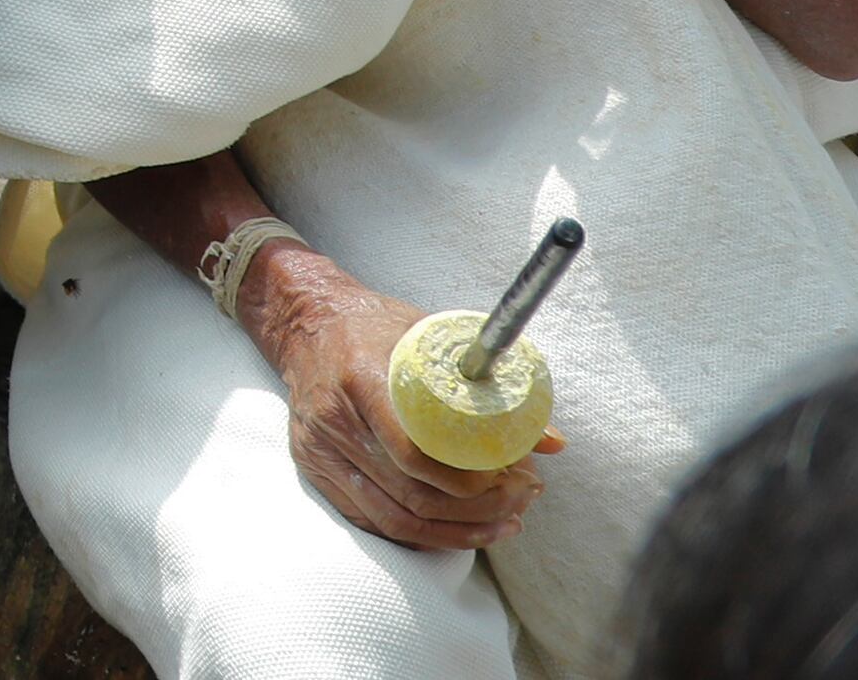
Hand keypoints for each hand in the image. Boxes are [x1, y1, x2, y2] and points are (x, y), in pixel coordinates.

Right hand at [252, 250, 539, 551]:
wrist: (305, 322)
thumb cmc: (374, 326)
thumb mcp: (432, 338)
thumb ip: (489, 388)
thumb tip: (553, 442)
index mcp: (361, 380)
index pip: (415, 455)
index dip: (470, 483)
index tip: (514, 479)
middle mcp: (334, 421)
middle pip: (412, 495)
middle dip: (477, 511)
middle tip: (520, 502)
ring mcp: (319, 450)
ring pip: (393, 519)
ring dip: (455, 532)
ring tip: (502, 525)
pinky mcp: (314, 468)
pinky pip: (372, 520)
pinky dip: (420, 535)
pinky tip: (456, 530)